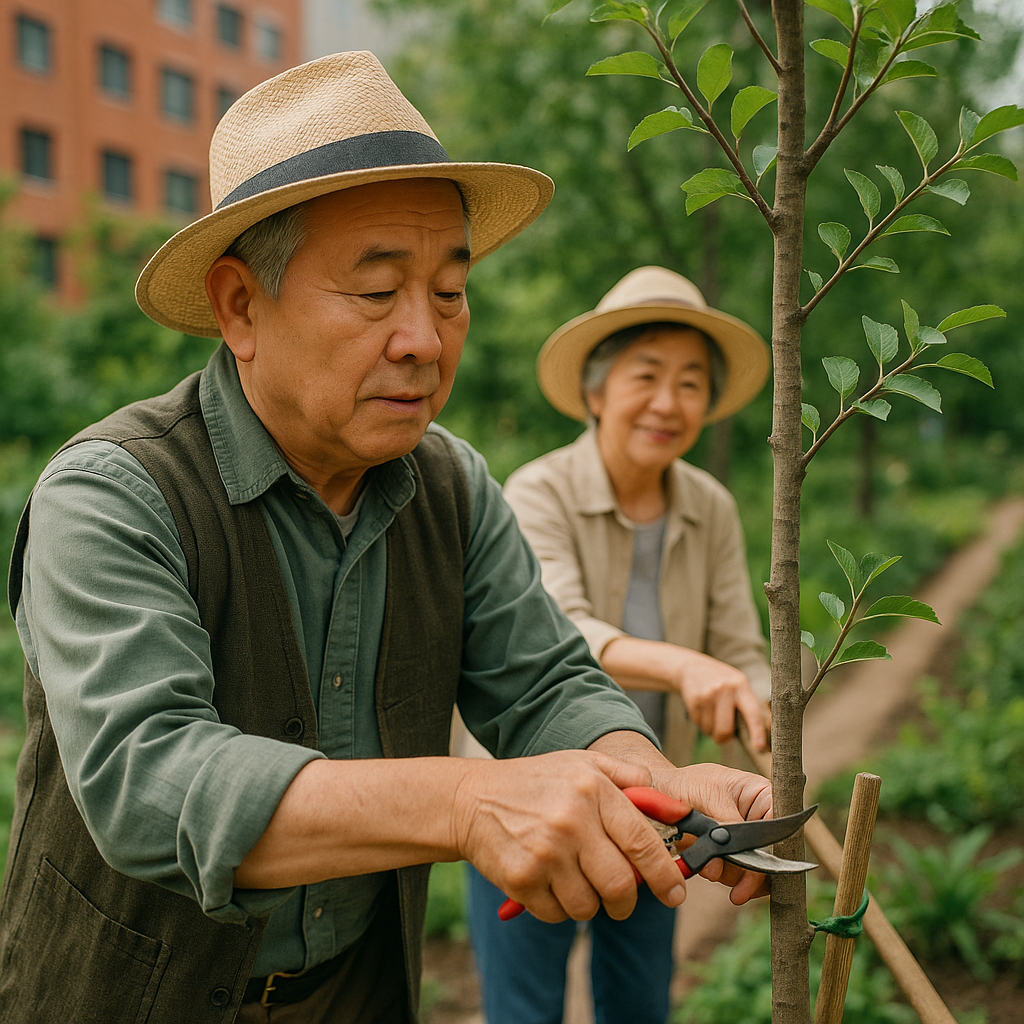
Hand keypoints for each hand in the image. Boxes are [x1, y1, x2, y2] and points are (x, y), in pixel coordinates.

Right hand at [452, 750, 686, 923]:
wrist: (471, 798)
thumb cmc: (536, 782)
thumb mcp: (583, 764)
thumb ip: (630, 779)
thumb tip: (676, 809)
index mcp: (593, 789)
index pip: (643, 843)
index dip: (666, 875)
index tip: (675, 893)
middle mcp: (571, 820)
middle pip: (621, 885)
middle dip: (626, 900)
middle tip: (620, 898)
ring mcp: (545, 852)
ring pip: (590, 906)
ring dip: (589, 903)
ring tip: (574, 879)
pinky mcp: (521, 878)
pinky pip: (558, 914)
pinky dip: (559, 907)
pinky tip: (548, 882)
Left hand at [651, 761, 772, 904]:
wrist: (663, 793)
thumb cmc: (689, 784)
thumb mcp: (710, 795)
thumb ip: (726, 824)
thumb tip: (732, 854)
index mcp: (764, 797)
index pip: (782, 830)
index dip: (776, 854)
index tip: (762, 871)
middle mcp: (762, 821)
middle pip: (773, 858)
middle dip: (751, 874)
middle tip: (738, 891)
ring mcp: (748, 842)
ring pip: (756, 873)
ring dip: (734, 877)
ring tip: (710, 867)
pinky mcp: (733, 857)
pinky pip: (739, 878)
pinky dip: (725, 879)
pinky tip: (709, 870)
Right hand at [672, 649, 768, 750]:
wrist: (691, 667)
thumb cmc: (722, 681)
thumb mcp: (738, 684)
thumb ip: (748, 703)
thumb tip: (765, 732)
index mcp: (741, 686)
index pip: (752, 712)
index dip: (757, 731)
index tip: (759, 747)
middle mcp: (725, 690)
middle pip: (726, 729)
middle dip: (723, 738)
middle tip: (723, 736)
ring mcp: (708, 695)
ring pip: (711, 730)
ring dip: (711, 729)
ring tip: (711, 714)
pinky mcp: (694, 700)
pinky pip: (699, 724)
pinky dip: (702, 723)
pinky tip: (702, 710)